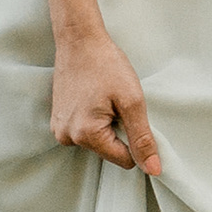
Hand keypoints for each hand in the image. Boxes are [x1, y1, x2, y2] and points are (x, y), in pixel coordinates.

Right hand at [52, 27, 163, 175]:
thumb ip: (142, 138)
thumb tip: (154, 169)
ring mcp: (59, 129)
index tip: (133, 116)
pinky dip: (94, 120)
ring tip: (104, 99)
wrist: (79, 41)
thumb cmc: (107, 66)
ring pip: (97, 142)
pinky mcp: (57, 121)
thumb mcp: (132, 101)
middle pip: (109, 152)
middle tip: (117, 103)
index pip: (124, 160)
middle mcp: (67, 137)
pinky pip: (84, 131)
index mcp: (86, 135)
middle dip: (119, 131)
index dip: (136, 142)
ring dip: (107, 125)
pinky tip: (94, 99)